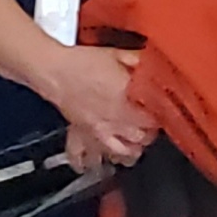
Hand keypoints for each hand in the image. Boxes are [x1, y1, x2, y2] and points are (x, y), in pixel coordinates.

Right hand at [41, 46, 154, 164]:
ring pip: (121, 152)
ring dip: (131, 151)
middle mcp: (114, 120)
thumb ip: (136, 61)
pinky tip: (96, 162)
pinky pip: (86, 156)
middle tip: (151, 128)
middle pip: (140, 138)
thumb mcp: (115, 54)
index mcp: (126, 100)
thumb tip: (150, 65)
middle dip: (149, 134)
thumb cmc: (81, 62)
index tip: (162, 113)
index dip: (160, 117)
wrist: (54, 69)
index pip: (152, 118)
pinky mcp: (82, 134)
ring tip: (134, 146)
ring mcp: (98, 130)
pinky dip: (91, 162)